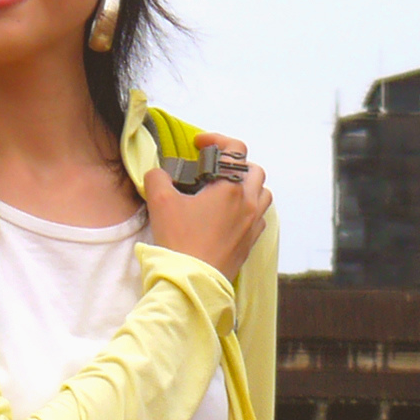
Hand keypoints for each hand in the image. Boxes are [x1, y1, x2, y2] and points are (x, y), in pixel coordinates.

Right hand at [142, 136, 266, 281]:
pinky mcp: (250, 242)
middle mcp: (248, 203)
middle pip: (254, 170)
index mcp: (230, 188)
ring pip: (262, 194)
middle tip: (213, 168)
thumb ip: (157, 177)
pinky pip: (258, 216)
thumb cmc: (179, 241)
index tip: (199, 144)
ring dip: (247, 186)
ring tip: (224, 189)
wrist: (192, 280)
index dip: (217, 139)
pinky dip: (247, 208)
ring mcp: (252, 223)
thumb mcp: (160, 202)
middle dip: (235, 163)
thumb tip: (159, 173)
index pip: (235, 150)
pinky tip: (228, 214)